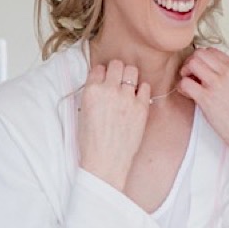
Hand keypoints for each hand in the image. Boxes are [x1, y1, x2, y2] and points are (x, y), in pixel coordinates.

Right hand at [76, 58, 150, 187]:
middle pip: (117, 64)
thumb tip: (101, 82)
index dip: (102, 74)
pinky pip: (145, 87)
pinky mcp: (142, 107)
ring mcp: (127, 98)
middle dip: (117, 71)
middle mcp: (109, 90)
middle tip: (117, 82)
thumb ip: (92, 94)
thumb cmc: (91, 142)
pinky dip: (141, 90)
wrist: (105, 162)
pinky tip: (136, 99)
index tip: (104, 81)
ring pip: (132, 71)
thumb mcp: (83, 113)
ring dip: (129, 77)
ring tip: (128, 88)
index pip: (99, 68)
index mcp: (91, 91)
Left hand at [177, 48, 228, 184]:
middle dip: (191, 63)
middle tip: (191, 76)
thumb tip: (210, 70)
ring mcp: (217, 84)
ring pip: (192, 63)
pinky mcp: (207, 98)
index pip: (212, 51)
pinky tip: (188, 95)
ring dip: (185, 73)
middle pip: (200, 54)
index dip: (202, 60)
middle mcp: (228, 72)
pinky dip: (182, 87)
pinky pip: (185, 82)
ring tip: (190, 85)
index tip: (200, 71)